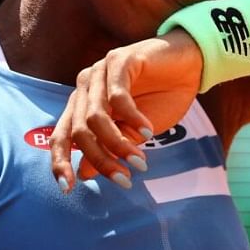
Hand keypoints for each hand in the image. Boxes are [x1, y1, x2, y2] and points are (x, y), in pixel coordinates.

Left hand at [49, 30, 202, 191]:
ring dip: (118, 143)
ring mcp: (100, 72)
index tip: (68, 189)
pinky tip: (149, 131)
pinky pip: (118, 97)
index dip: (59, 162)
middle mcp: (85, 87)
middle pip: (79, 130)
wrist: (190, 64)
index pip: (61, 135)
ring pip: (96, 116)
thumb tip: (84, 174)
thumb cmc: (161, 98)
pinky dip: (132, 118)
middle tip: (124, 180)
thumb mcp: (134, 132)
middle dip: (100, 159)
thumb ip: (110, 148)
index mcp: (82, 104)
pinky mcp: (120, 60)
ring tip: (139, 161)